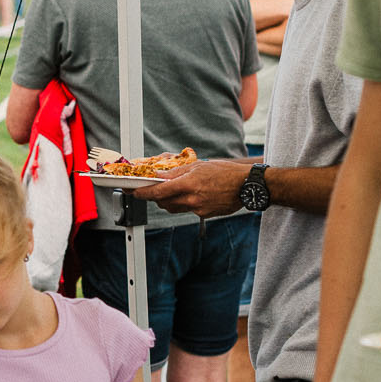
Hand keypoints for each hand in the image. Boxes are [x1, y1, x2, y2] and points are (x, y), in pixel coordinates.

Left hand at [135, 159, 250, 217]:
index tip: (134, 192)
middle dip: (155, 197)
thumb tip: (158, 176)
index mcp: (188, 184)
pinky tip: (191, 195)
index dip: (143, 193)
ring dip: (168, 201)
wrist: (246, 185)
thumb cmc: (224, 172)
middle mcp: (192, 199)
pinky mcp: (204, 214)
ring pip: (174, 208)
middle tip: (152, 189)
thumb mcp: (198, 167)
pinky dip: (184, 203)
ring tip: (173, 190)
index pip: (158, 192)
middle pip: (163, 202)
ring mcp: (198, 209)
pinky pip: (187, 210)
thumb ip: (176, 173)